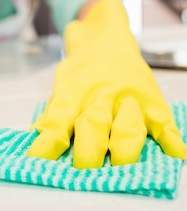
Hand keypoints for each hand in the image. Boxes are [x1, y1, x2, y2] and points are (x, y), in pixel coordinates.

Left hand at [27, 0, 185, 168]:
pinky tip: (174, 153)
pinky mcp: (151, 102)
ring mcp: (128, 100)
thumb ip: (55, 116)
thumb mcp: (62, 86)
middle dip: (89, 152)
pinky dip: (170, 139)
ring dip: (124, 150)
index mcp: (74, 94)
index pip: (58, 121)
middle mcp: (100, 97)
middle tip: (83, 171)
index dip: (48, 144)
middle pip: (94, 125)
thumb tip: (38, 148)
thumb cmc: (82, 71)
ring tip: (121, 169)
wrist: (106, 38)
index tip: (38, 161)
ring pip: (127, 127)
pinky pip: (163, 122)